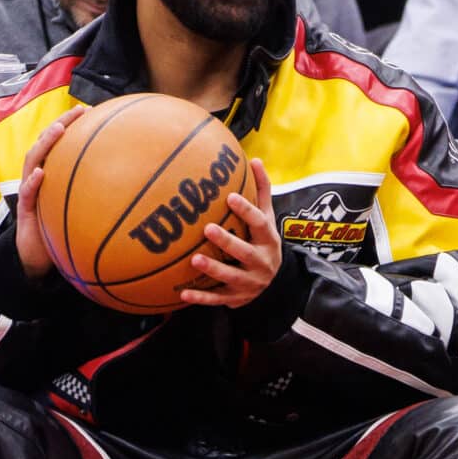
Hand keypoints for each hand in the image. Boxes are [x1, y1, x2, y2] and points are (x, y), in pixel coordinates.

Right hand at [13, 107, 89, 280]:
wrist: (41, 262)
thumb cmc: (67, 238)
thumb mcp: (88, 216)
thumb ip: (105, 201)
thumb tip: (141, 192)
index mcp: (55, 177)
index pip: (62, 145)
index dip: (73, 126)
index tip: (91, 111)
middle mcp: (42, 180)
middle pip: (47, 145)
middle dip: (61, 125)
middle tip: (78, 111)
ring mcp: (32, 194)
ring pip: (32, 161)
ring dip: (45, 144)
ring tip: (59, 130)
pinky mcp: (25, 212)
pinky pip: (28, 195)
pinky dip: (32, 183)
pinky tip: (41, 174)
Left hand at [181, 157, 282, 308]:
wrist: (274, 284)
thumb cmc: (263, 242)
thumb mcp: (267, 219)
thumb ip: (261, 191)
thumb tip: (255, 159)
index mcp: (268, 240)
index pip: (259, 223)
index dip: (246, 210)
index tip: (229, 196)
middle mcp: (262, 262)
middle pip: (245, 252)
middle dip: (227, 242)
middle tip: (208, 228)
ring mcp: (250, 283)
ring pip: (231, 277)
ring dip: (213, 270)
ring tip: (194, 260)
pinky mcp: (236, 298)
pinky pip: (217, 299)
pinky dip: (200, 298)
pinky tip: (182, 294)